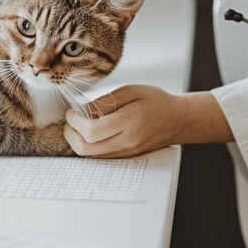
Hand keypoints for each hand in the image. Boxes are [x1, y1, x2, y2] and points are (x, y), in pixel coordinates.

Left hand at [64, 85, 231, 157]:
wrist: (177, 120)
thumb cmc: (155, 101)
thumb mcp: (131, 91)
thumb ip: (106, 101)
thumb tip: (82, 110)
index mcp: (129, 121)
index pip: (91, 131)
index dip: (74, 122)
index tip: (71, 112)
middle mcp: (127, 141)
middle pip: (86, 148)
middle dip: (71, 134)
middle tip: (69, 121)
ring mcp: (127, 152)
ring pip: (91, 155)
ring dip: (78, 141)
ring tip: (78, 125)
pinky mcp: (126, 156)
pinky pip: (100, 156)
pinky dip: (89, 145)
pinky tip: (90, 132)